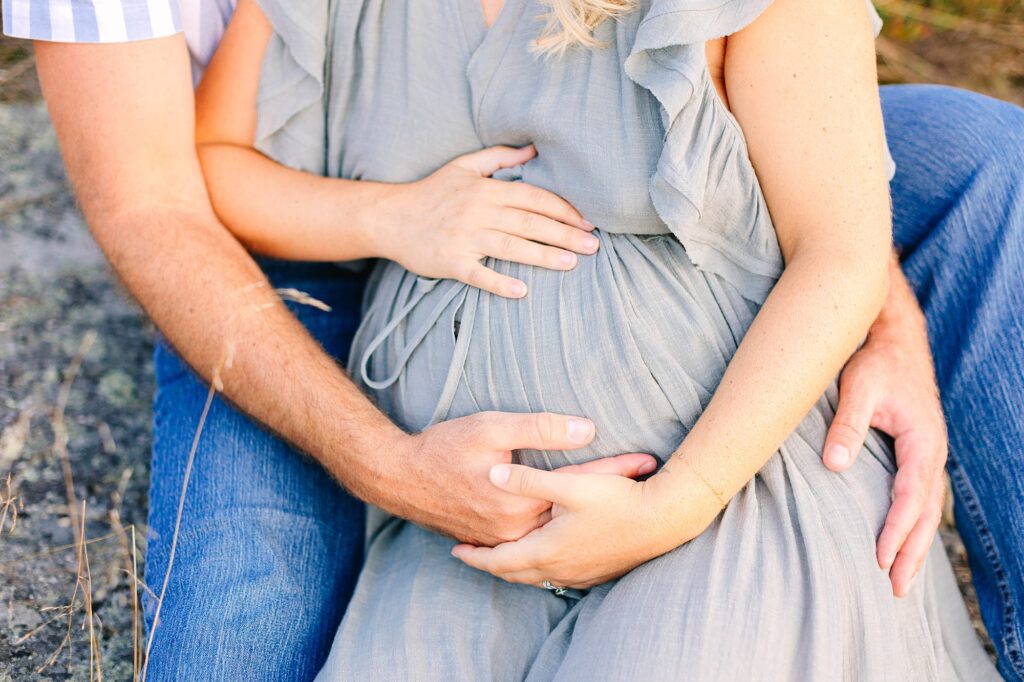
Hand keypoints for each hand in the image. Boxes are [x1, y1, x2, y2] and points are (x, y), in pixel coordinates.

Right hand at [373, 145, 598, 297]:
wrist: (388, 217)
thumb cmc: (431, 192)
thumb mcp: (464, 166)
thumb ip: (500, 157)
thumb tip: (535, 149)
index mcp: (485, 189)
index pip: (533, 197)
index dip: (563, 209)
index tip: (588, 221)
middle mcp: (477, 211)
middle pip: (529, 222)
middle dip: (564, 233)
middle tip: (593, 245)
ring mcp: (463, 238)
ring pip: (510, 247)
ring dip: (543, 256)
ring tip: (571, 263)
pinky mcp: (450, 262)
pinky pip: (478, 274)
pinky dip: (499, 283)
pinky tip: (521, 292)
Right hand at [378, 412, 657, 546]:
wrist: (400, 479)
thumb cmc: (444, 448)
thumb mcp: (491, 427)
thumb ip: (540, 429)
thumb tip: (588, 429)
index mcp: (523, 500)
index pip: (581, 482)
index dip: (616, 469)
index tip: (648, 461)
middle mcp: (519, 527)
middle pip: (577, 509)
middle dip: (612, 496)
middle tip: (648, 483)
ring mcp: (507, 539)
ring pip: (559, 529)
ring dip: (590, 517)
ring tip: (625, 508)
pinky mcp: (496, 542)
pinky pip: (538, 540)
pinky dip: (562, 532)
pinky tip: (580, 529)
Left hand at [451, 463, 703, 588]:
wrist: (664, 521)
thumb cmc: (618, 500)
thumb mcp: (570, 484)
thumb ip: (529, 479)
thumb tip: (494, 473)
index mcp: (547, 549)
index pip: (499, 560)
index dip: (475, 556)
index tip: (456, 549)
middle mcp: (560, 569)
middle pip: (514, 573)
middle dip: (490, 565)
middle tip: (470, 555)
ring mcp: (580, 574)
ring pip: (535, 579)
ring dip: (514, 569)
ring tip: (500, 558)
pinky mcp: (597, 573)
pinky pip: (556, 578)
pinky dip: (538, 571)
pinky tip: (542, 560)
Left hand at [823, 262, 946, 596]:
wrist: (893, 335)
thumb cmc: (874, 359)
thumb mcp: (858, 386)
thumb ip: (847, 423)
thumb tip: (834, 464)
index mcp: (924, 440)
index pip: (911, 497)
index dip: (897, 531)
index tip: (882, 559)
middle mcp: (932, 451)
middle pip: (926, 514)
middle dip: (912, 553)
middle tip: (895, 590)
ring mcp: (927, 453)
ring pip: (925, 509)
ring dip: (914, 544)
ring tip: (899, 579)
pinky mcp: (916, 450)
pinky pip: (918, 496)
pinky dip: (912, 523)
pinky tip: (899, 540)